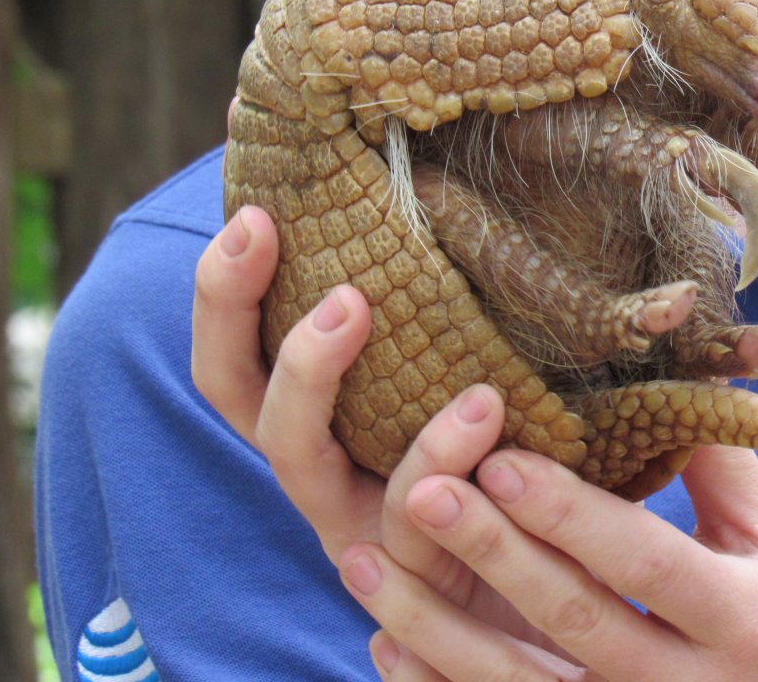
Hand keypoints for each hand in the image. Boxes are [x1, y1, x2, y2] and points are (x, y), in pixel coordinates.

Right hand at [191, 206, 583, 675]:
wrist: (534, 575)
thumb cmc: (483, 451)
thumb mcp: (446, 371)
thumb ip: (421, 306)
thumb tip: (417, 179)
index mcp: (308, 418)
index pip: (231, 358)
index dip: (223, 291)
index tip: (257, 215)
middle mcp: (316, 473)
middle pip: (253, 413)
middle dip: (275, 344)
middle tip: (347, 294)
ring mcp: (359, 530)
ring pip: (319, 476)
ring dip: (377, 417)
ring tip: (477, 396)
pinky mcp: (417, 577)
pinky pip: (422, 534)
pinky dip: (454, 474)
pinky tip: (497, 423)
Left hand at [338, 407, 757, 680]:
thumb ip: (720, 463)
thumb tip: (675, 365)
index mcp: (743, 619)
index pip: (643, 560)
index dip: (569, 514)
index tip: (500, 459)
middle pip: (573, 621)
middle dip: (493, 555)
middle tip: (421, 492)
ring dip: (437, 631)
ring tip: (362, 563)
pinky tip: (385, 644)